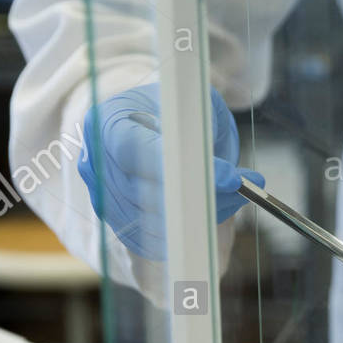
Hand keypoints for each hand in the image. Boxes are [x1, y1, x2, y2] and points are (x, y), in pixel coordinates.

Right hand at [78, 83, 263, 259]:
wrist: (149, 123)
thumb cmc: (172, 109)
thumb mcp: (192, 102)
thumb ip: (204, 130)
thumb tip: (226, 175)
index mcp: (107, 122)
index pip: (143, 151)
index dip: (189, 169)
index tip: (231, 178)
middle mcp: (97, 162)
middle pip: (154, 193)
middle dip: (209, 194)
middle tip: (245, 188)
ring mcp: (104, 196)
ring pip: (160, 221)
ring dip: (207, 213)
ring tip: (236, 195)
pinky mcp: (119, 223)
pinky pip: (158, 240)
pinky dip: (192, 230)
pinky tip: (217, 211)